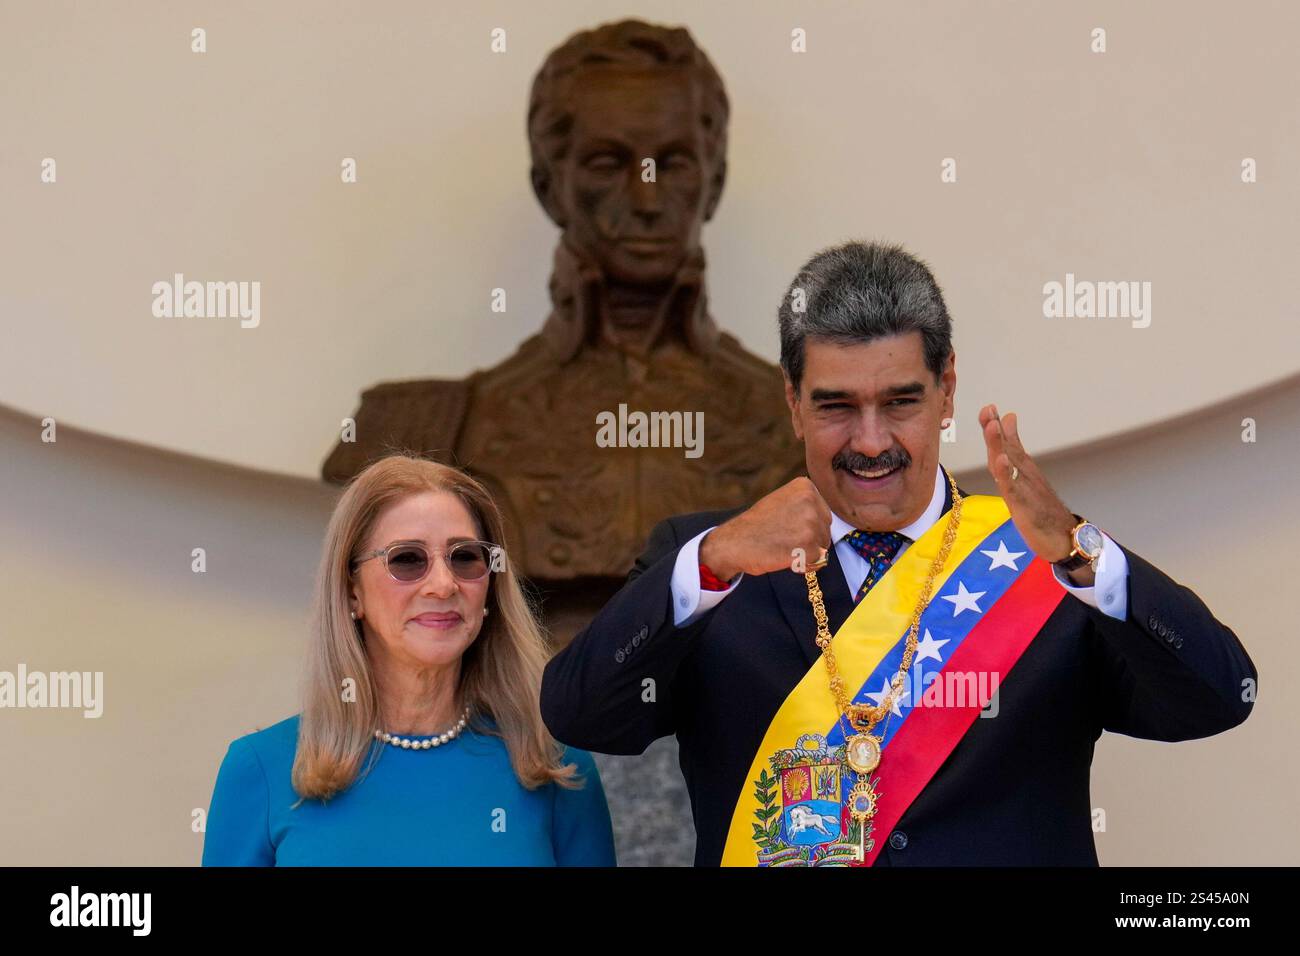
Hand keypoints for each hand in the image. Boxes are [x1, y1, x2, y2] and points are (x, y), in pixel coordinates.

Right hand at [699, 477, 833, 580]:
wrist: (734, 542)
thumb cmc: (756, 525)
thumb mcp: (781, 501)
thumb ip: (804, 505)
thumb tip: (825, 520)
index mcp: (805, 487)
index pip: (822, 513)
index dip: (806, 526)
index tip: (784, 526)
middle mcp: (810, 501)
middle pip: (825, 529)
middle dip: (809, 539)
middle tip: (783, 538)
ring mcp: (810, 522)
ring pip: (822, 545)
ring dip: (806, 552)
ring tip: (783, 546)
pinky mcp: (809, 545)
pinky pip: (817, 560)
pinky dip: (803, 564)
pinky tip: (785, 556)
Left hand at [978, 404, 1082, 572]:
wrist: (1065, 538)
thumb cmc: (1044, 509)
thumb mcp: (1027, 483)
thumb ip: (1017, 460)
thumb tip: (1012, 440)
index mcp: (1023, 470)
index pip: (1008, 444)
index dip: (996, 427)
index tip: (989, 408)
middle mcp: (1025, 475)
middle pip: (1008, 448)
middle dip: (995, 429)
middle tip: (989, 409)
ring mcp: (1025, 488)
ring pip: (1009, 463)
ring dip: (1000, 443)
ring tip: (993, 425)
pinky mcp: (1023, 505)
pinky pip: (1013, 487)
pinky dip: (1006, 473)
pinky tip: (1001, 460)